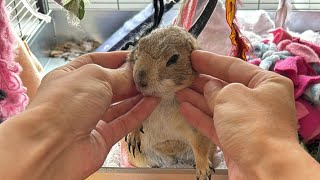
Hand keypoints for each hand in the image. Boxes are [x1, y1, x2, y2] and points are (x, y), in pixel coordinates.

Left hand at [0, 52, 158, 178]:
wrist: (53, 147)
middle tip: (151, 72)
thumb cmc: (67, 102)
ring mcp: (90, 118)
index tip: (137, 56)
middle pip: (109, 84)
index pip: (95, 62)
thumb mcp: (95, 77)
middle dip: (130, 78)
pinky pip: (124, 122)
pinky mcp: (102, 137)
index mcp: (69, 77)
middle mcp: (79, 97)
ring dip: (137, 95)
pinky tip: (153, 102)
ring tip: (156, 85)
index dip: (116, 58)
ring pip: (119, 104)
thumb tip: (135, 72)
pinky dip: (139, 112)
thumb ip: (119, 75)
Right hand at [176, 50, 316, 178]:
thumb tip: (208, 87)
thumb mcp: (230, 96)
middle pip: (225, 86)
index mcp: (267, 83)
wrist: (264, 169)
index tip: (192, 56)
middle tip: (181, 74)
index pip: (234, 66)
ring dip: (197, 98)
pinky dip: (200, 116)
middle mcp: (258, 101)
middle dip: (202, 81)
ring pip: (218, 106)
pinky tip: (184, 108)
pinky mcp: (236, 140)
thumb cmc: (251, 123)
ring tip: (177, 89)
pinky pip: (215, 123)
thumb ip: (215, 89)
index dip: (211, 61)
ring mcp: (247, 122)